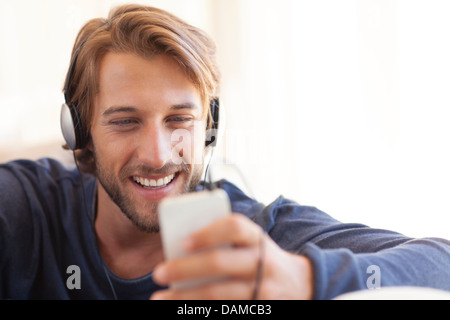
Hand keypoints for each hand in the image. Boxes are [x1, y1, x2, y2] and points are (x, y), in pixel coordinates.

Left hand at [150, 214, 313, 299]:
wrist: (301, 285)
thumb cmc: (261, 258)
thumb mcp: (252, 243)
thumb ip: (225, 241)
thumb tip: (180, 251)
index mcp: (258, 239)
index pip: (235, 227)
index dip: (208, 233)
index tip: (183, 241)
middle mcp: (263, 263)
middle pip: (220, 263)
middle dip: (185, 268)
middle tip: (158, 273)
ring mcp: (263, 290)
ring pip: (218, 294)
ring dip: (185, 298)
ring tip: (160, 299)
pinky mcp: (259, 310)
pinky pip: (226, 311)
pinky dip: (200, 311)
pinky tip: (183, 310)